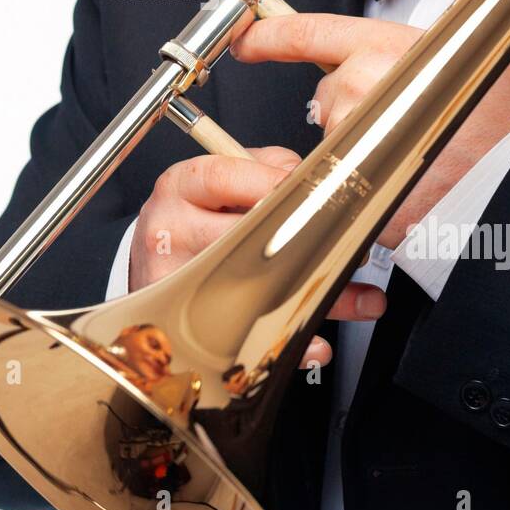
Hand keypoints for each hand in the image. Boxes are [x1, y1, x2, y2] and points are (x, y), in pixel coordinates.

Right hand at [128, 146, 385, 367]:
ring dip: (318, 296)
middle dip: (310, 241)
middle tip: (354, 245)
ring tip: (358, 296)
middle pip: (247, 236)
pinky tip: (315, 343)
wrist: (151, 256)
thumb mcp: (216, 178)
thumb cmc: (192, 214)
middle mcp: (172, 229)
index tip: (319, 195)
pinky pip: (245, 337)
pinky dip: (287, 343)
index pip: (227, 178)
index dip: (278, 185)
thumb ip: (264, 166)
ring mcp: (178, 278)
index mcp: (180, 186)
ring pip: (256, 288)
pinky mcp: (186, 321)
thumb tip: (314, 178)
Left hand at [230, 0, 509, 252]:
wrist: (499, 185)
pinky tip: (389, 162)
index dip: (267, 36)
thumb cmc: (492, 118)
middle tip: (398, 107)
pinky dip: (354, 163)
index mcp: (384, 46)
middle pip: (326, 86)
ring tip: (402, 135)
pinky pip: (333, 161)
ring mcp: (351, 129)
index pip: (307, 32)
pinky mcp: (347, 171)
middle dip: (350, 95)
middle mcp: (361, 84)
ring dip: (354, 130)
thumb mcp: (483, 36)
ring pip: (331, 124)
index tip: (245, 40)